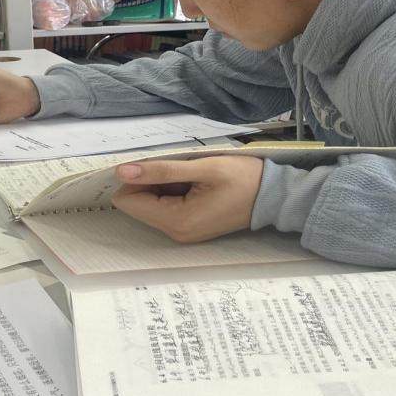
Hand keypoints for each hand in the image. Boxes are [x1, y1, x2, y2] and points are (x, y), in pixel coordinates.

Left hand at [112, 156, 262, 243]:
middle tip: (181, 168)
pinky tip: (196, 182)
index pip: (128, 201)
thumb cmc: (243, 178)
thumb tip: (122, 172)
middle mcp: (175, 232)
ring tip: (192, 174)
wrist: (273, 196)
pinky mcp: (190, 226)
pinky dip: (173, 191)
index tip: (157, 163)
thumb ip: (161, 170)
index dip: (135, 178)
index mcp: (176, 220)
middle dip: (150, 181)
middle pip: (138, 203)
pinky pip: (167, 207)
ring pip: (152, 204)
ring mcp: (183, 231)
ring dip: (163, 185)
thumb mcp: (203, 168)